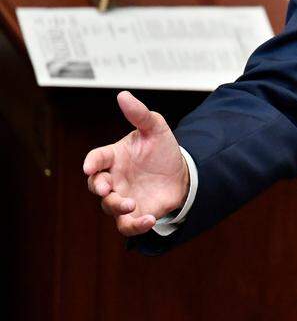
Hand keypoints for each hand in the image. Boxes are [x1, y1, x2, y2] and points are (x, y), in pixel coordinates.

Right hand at [82, 91, 189, 235]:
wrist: (182, 173)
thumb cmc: (162, 150)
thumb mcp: (155, 128)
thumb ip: (140, 114)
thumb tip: (123, 95)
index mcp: (114, 157)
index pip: (96, 159)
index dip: (91, 163)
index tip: (89, 168)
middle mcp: (114, 179)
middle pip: (96, 186)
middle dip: (98, 188)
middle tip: (107, 188)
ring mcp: (122, 197)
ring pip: (108, 207)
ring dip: (116, 207)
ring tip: (131, 204)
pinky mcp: (135, 213)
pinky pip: (127, 225)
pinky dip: (135, 225)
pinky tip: (148, 219)